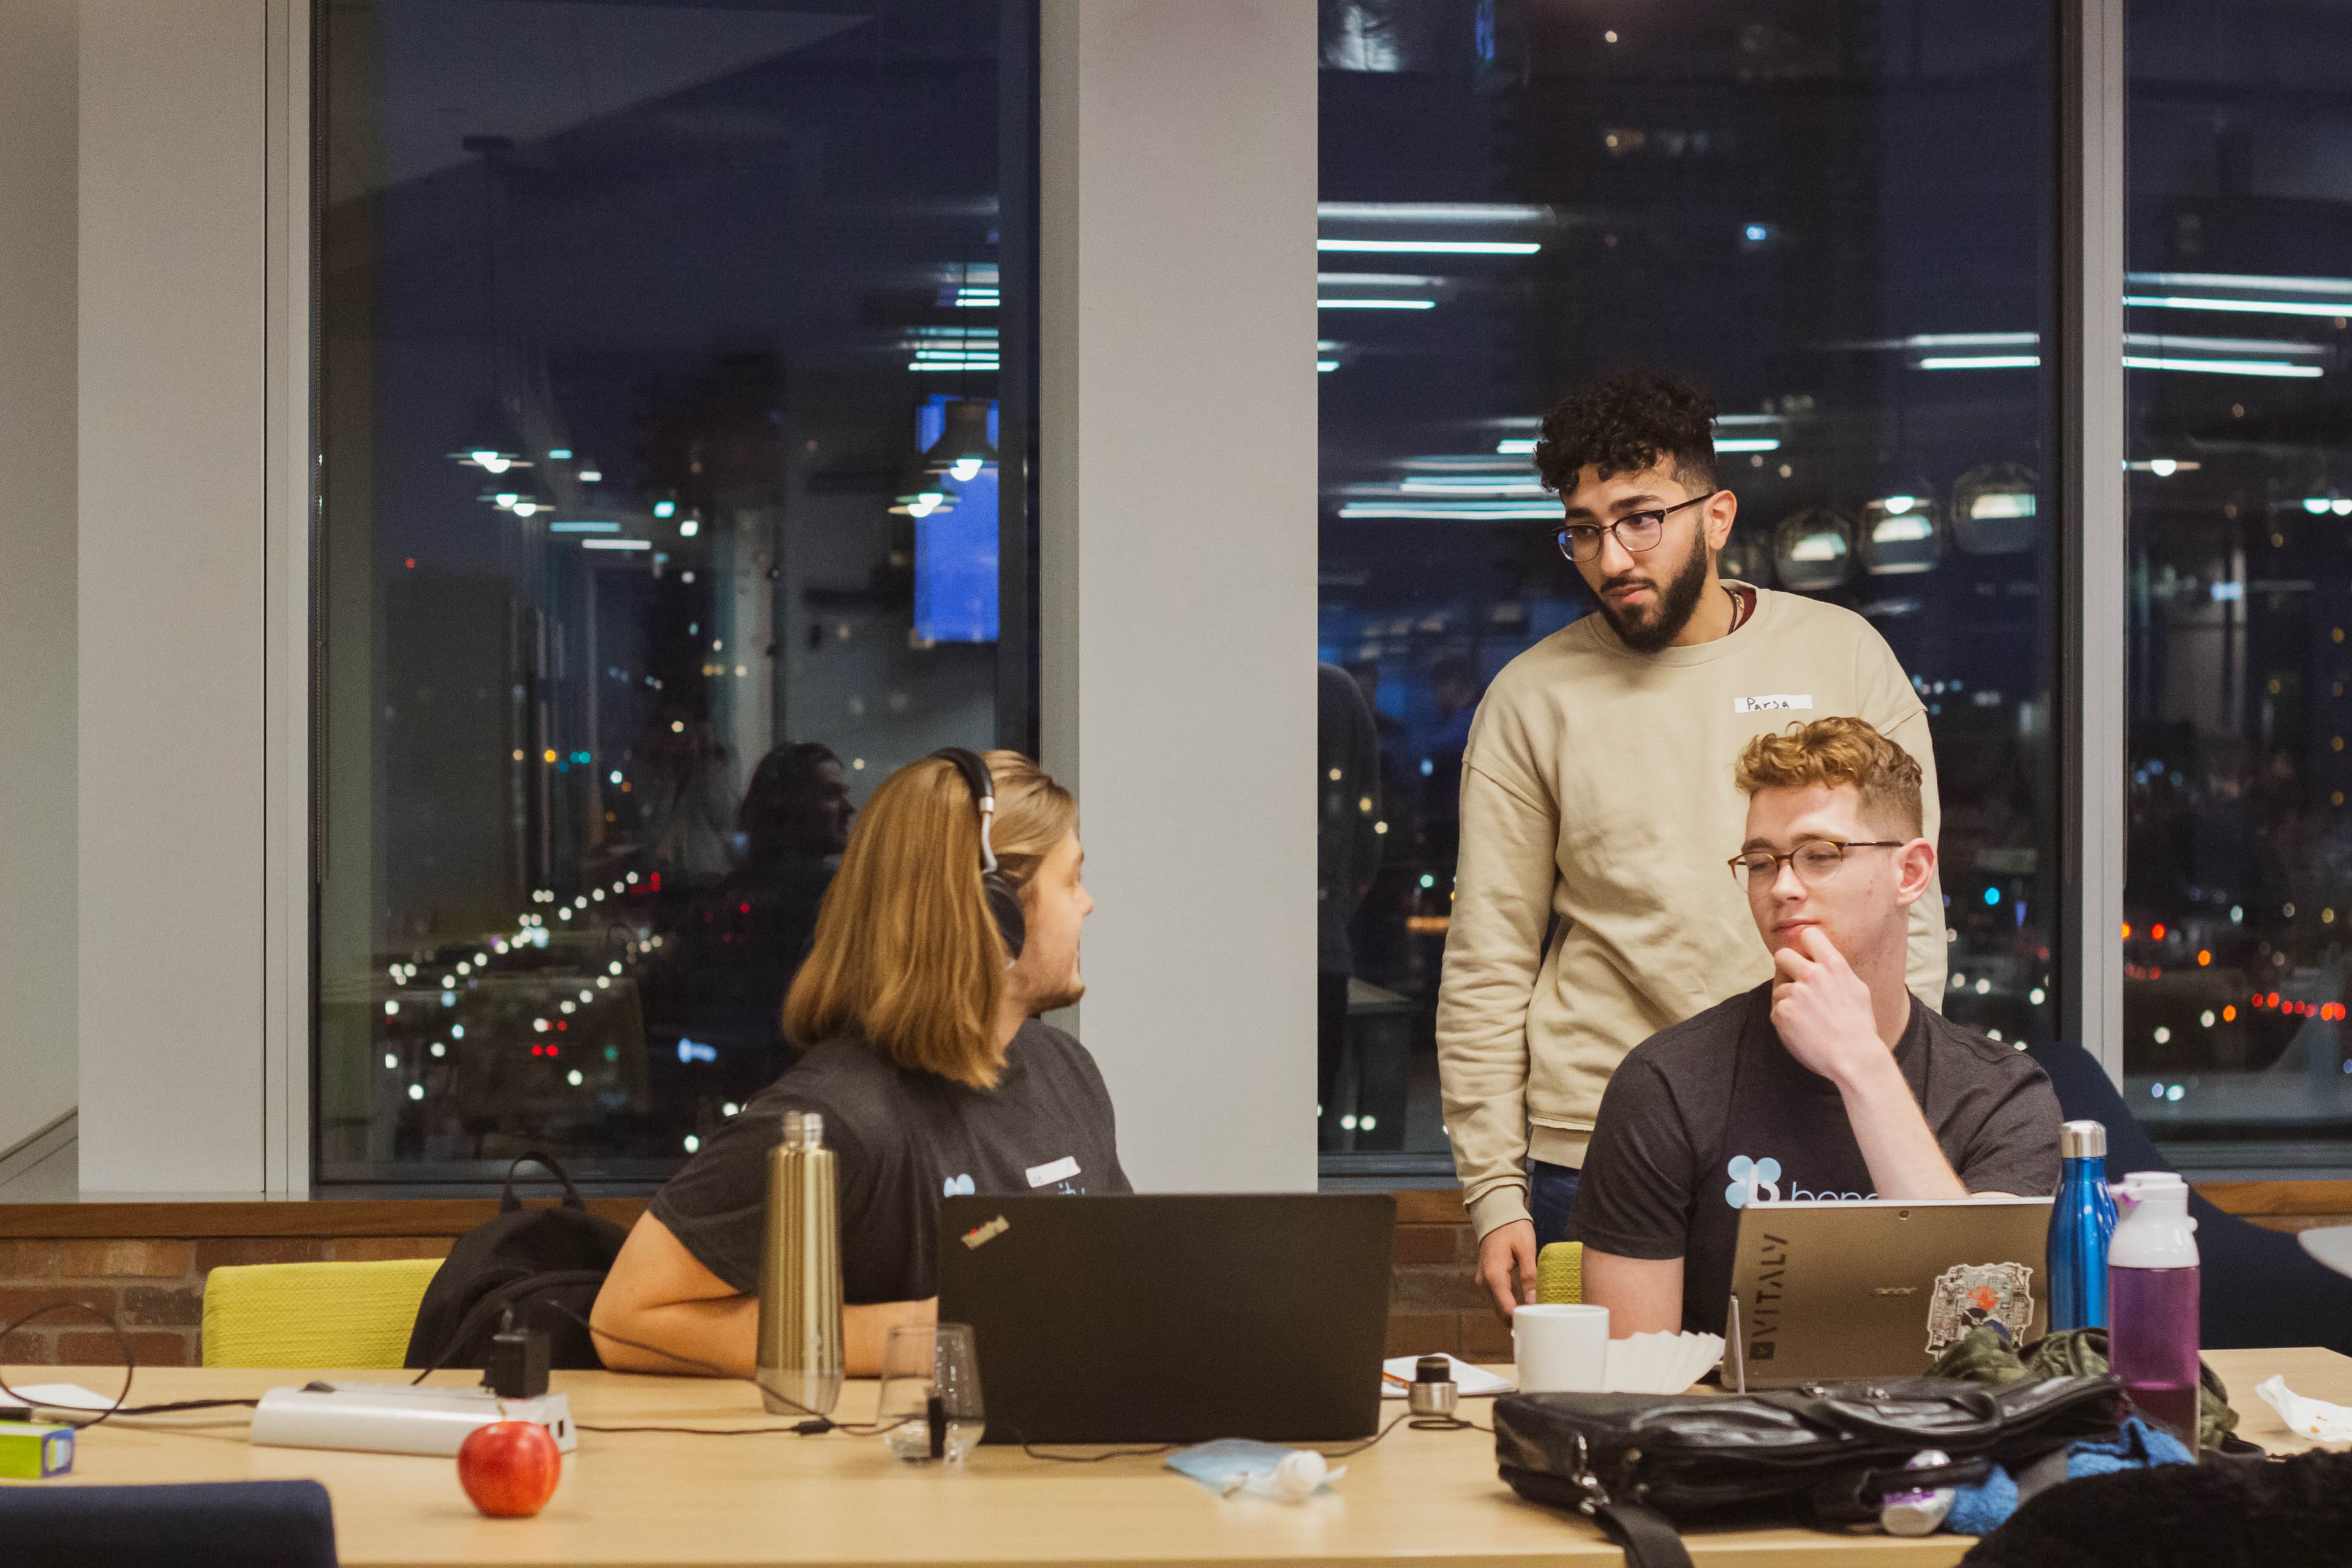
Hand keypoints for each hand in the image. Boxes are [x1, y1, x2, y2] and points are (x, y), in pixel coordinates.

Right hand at [1475, 1219, 1537, 1322]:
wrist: (1496, 1214)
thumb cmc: (1512, 1228)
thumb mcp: (1526, 1249)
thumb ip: (1529, 1276)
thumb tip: (1533, 1301)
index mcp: (1494, 1276)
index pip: (1507, 1310)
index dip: (1523, 1319)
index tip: (1540, 1321)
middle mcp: (1484, 1283)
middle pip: (1501, 1314)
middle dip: (1518, 1320)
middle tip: (1540, 1319)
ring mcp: (1483, 1282)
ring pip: (1498, 1309)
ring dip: (1513, 1314)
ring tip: (1535, 1313)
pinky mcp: (1485, 1281)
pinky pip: (1497, 1300)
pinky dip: (1509, 1305)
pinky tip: (1524, 1304)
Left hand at [1769, 926, 1885, 1086]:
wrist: (1854, 1056)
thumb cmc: (1859, 1026)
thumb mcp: (1857, 989)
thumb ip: (1835, 971)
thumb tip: (1821, 961)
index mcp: (1833, 965)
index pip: (1809, 935)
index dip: (1805, 945)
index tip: (1806, 956)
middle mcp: (1813, 974)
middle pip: (1782, 955)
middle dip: (1785, 968)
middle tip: (1796, 985)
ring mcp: (1796, 992)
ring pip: (1779, 989)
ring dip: (1788, 1001)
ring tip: (1808, 1019)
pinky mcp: (1782, 1012)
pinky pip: (1776, 1010)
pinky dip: (1785, 1020)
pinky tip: (1803, 1030)